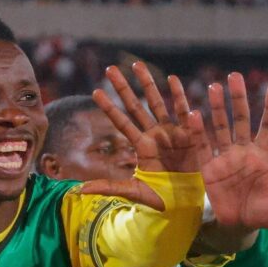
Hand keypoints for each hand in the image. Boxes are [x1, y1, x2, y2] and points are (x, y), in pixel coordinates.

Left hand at [83, 62, 205, 209]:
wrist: (186, 202)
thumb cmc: (161, 198)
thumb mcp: (133, 192)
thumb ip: (109, 187)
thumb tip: (79, 190)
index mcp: (141, 146)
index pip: (121, 122)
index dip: (109, 108)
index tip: (94, 92)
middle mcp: (154, 135)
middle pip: (135, 106)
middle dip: (123, 87)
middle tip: (110, 69)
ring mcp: (170, 133)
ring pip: (156, 103)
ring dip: (148, 83)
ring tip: (137, 64)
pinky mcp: (188, 135)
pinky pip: (182, 111)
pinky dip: (178, 96)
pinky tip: (172, 79)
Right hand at [198, 73, 267, 230]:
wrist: (241, 227)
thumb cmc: (266, 213)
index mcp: (262, 156)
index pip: (267, 127)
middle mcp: (243, 152)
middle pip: (241, 120)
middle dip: (238, 99)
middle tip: (234, 76)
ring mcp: (225, 158)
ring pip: (221, 128)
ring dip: (218, 109)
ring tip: (215, 87)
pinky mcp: (209, 169)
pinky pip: (203, 148)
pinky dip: (198, 132)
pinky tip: (194, 114)